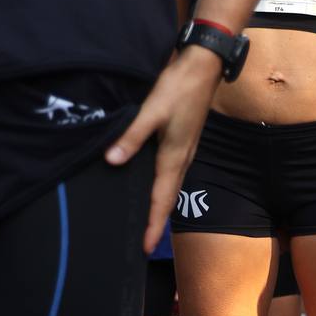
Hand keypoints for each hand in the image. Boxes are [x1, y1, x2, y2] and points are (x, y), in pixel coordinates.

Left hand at [106, 45, 222, 252]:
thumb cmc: (178, 88)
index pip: (161, 199)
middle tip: (145, 244)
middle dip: (157, 223)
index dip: (152, 224)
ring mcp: (185, 152)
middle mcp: (181, 159)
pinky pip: (172, 176)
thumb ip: (131, 136)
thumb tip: (112, 160)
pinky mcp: (183, 144)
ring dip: (160, 208)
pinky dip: (163, 190)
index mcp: (173, 156)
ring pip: (171, 188)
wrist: (203, 69)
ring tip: (149, 223)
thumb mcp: (152, 111)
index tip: (145, 247)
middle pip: (168, 199)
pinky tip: (155, 188)